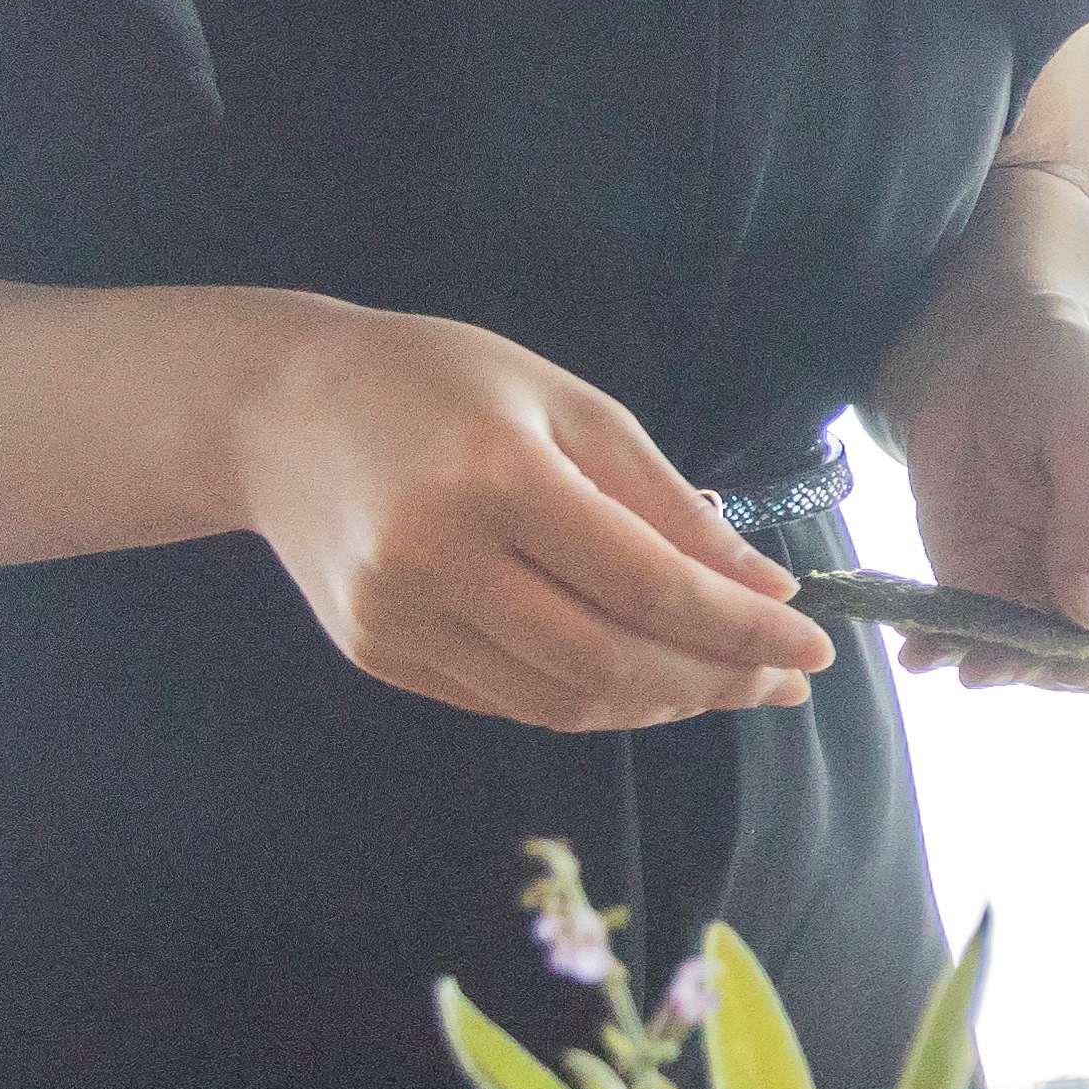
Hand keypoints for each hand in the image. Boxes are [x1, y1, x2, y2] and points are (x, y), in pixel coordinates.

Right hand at [229, 301, 830, 732]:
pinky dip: (590, 699)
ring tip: (727, 683)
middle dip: (714, 682)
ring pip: (559, 701)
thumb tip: (762, 589)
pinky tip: (644, 678)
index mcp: (495, 480)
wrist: (274, 411)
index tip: (814, 647)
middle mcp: (436, 561)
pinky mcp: (375, 653)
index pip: (647, 587)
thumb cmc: (440, 384)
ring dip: (660, 704)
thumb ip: (667, 503)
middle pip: (606, 664)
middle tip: (784, 680)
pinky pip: (508, 700)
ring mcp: (396, 618)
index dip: (741, 630)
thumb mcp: (572, 407)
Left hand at [877, 296, 1088, 689]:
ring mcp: (1053, 593)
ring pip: (1036, 665)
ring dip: (997, 666)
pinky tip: (921, 650)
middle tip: (999, 655)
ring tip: (955, 654)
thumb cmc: (1067, 376)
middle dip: (1055, 671)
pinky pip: (975, 637)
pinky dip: (946, 649)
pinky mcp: (990, 586)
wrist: (985, 352)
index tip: (1080, 651)